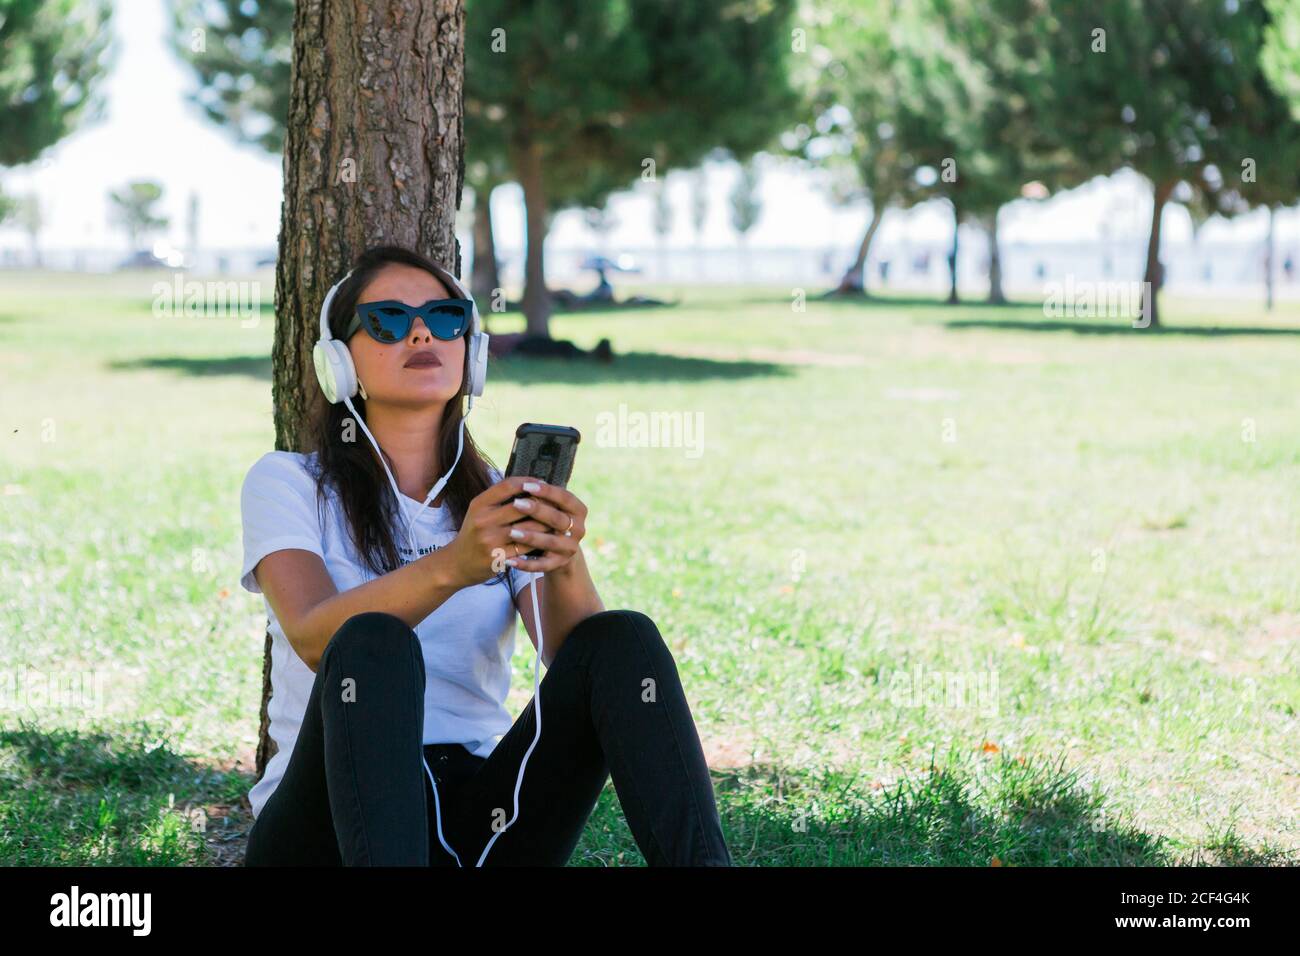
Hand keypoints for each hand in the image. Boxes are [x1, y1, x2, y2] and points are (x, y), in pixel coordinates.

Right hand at [443, 475, 557, 586]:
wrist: (457, 563)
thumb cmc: (475, 533)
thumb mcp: (480, 511)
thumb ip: (500, 498)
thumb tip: (531, 483)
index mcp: (479, 504)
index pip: (508, 485)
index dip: (529, 482)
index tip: (542, 483)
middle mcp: (483, 520)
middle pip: (521, 506)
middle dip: (542, 505)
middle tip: (557, 504)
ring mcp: (489, 539)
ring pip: (527, 528)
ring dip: (545, 525)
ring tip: (557, 521)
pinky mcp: (497, 557)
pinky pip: (525, 547)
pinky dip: (538, 543)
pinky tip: (548, 539)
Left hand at [501, 478, 586, 573]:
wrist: (557, 550)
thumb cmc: (548, 520)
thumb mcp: (550, 506)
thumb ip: (541, 497)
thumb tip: (521, 482)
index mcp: (578, 510)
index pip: (565, 497)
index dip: (547, 491)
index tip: (526, 484)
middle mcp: (579, 529)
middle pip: (557, 519)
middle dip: (536, 511)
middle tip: (516, 503)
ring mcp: (570, 548)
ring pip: (550, 542)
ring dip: (530, 537)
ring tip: (510, 532)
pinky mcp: (559, 564)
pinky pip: (542, 565)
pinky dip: (525, 564)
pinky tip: (509, 561)